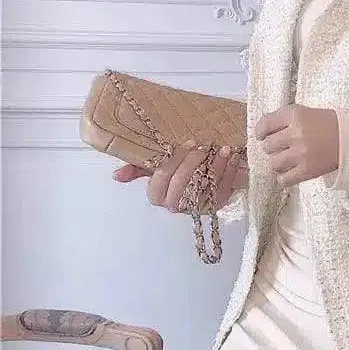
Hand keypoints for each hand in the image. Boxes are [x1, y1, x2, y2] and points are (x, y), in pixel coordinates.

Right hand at [112, 141, 246, 212]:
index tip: (185, 144)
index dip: (172, 163)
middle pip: (181, 185)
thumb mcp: (154, 166)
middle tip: (201, 146)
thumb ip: (137, 168)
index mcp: (158, 195)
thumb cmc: (175, 168)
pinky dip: (228, 171)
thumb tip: (117, 175)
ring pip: (204, 187)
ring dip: (215, 166)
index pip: (159, 181)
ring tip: (221, 148)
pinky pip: (224, 188)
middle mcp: (176, 204)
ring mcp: (197, 206)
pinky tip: (230, 156)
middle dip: (192, 163)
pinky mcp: (216, 204)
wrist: (202, 174)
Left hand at [254, 104, 338, 186]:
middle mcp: (296, 133)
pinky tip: (290, 173)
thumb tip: (262, 132)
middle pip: (267, 146)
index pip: (265, 124)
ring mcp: (301, 153)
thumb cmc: (328, 124)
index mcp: (294, 115)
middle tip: (283, 148)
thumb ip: (283, 119)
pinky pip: (284, 179)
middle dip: (273, 148)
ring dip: (278, 164)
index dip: (260, 132)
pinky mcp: (308, 170)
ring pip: (274, 163)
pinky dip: (284, 178)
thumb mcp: (304, 112)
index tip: (262, 136)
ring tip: (288, 161)